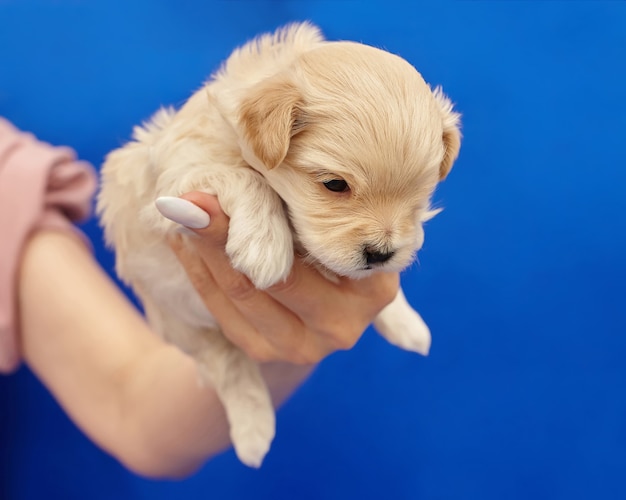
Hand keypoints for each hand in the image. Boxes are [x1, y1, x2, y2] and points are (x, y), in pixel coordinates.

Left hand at [165, 192, 399, 364]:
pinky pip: (222, 309)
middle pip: (276, 273)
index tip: (236, 178)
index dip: (275, 210)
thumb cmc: (328, 248)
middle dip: (227, 228)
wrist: (316, 311)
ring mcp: (304, 346)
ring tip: (180, 210)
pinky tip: (182, 239)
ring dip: (205, 247)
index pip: (323, 246)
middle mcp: (344, 323)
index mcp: (374, 288)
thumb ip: (318, 205)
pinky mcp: (264, 353)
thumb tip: (263, 154)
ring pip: (243, 290)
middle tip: (190, 195)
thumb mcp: (336, 227)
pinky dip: (198, 270)